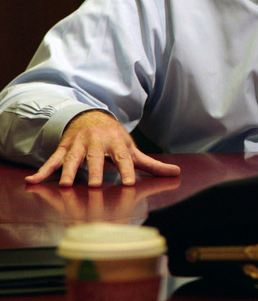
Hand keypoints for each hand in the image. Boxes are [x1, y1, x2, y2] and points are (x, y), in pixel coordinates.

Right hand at [24, 110, 180, 186]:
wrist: (91, 117)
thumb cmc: (114, 139)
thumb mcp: (132, 149)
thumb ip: (152, 164)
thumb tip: (176, 172)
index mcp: (117, 143)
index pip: (123, 158)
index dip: (126, 170)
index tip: (128, 184)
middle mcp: (97, 142)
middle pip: (96, 158)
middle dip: (96, 171)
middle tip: (96, 186)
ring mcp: (79, 144)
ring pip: (73, 159)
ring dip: (69, 172)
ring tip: (65, 186)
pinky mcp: (64, 148)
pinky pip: (53, 160)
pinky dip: (43, 171)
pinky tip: (33, 181)